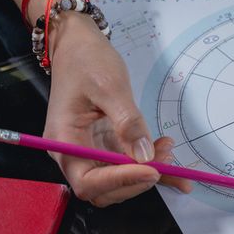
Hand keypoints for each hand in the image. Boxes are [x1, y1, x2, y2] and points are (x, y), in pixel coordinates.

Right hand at [43, 15, 192, 206]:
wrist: (78, 44)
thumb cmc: (86, 61)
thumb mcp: (109, 86)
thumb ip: (127, 122)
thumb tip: (144, 155)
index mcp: (63, 141)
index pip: (88, 181)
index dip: (120, 181)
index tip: (152, 170)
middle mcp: (73, 152)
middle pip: (104, 188)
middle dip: (137, 180)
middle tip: (166, 161)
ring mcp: (90, 149)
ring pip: (119, 179)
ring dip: (146, 173)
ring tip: (169, 152)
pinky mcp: (105, 143)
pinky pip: (127, 163)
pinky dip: (149, 164)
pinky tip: (169, 156)